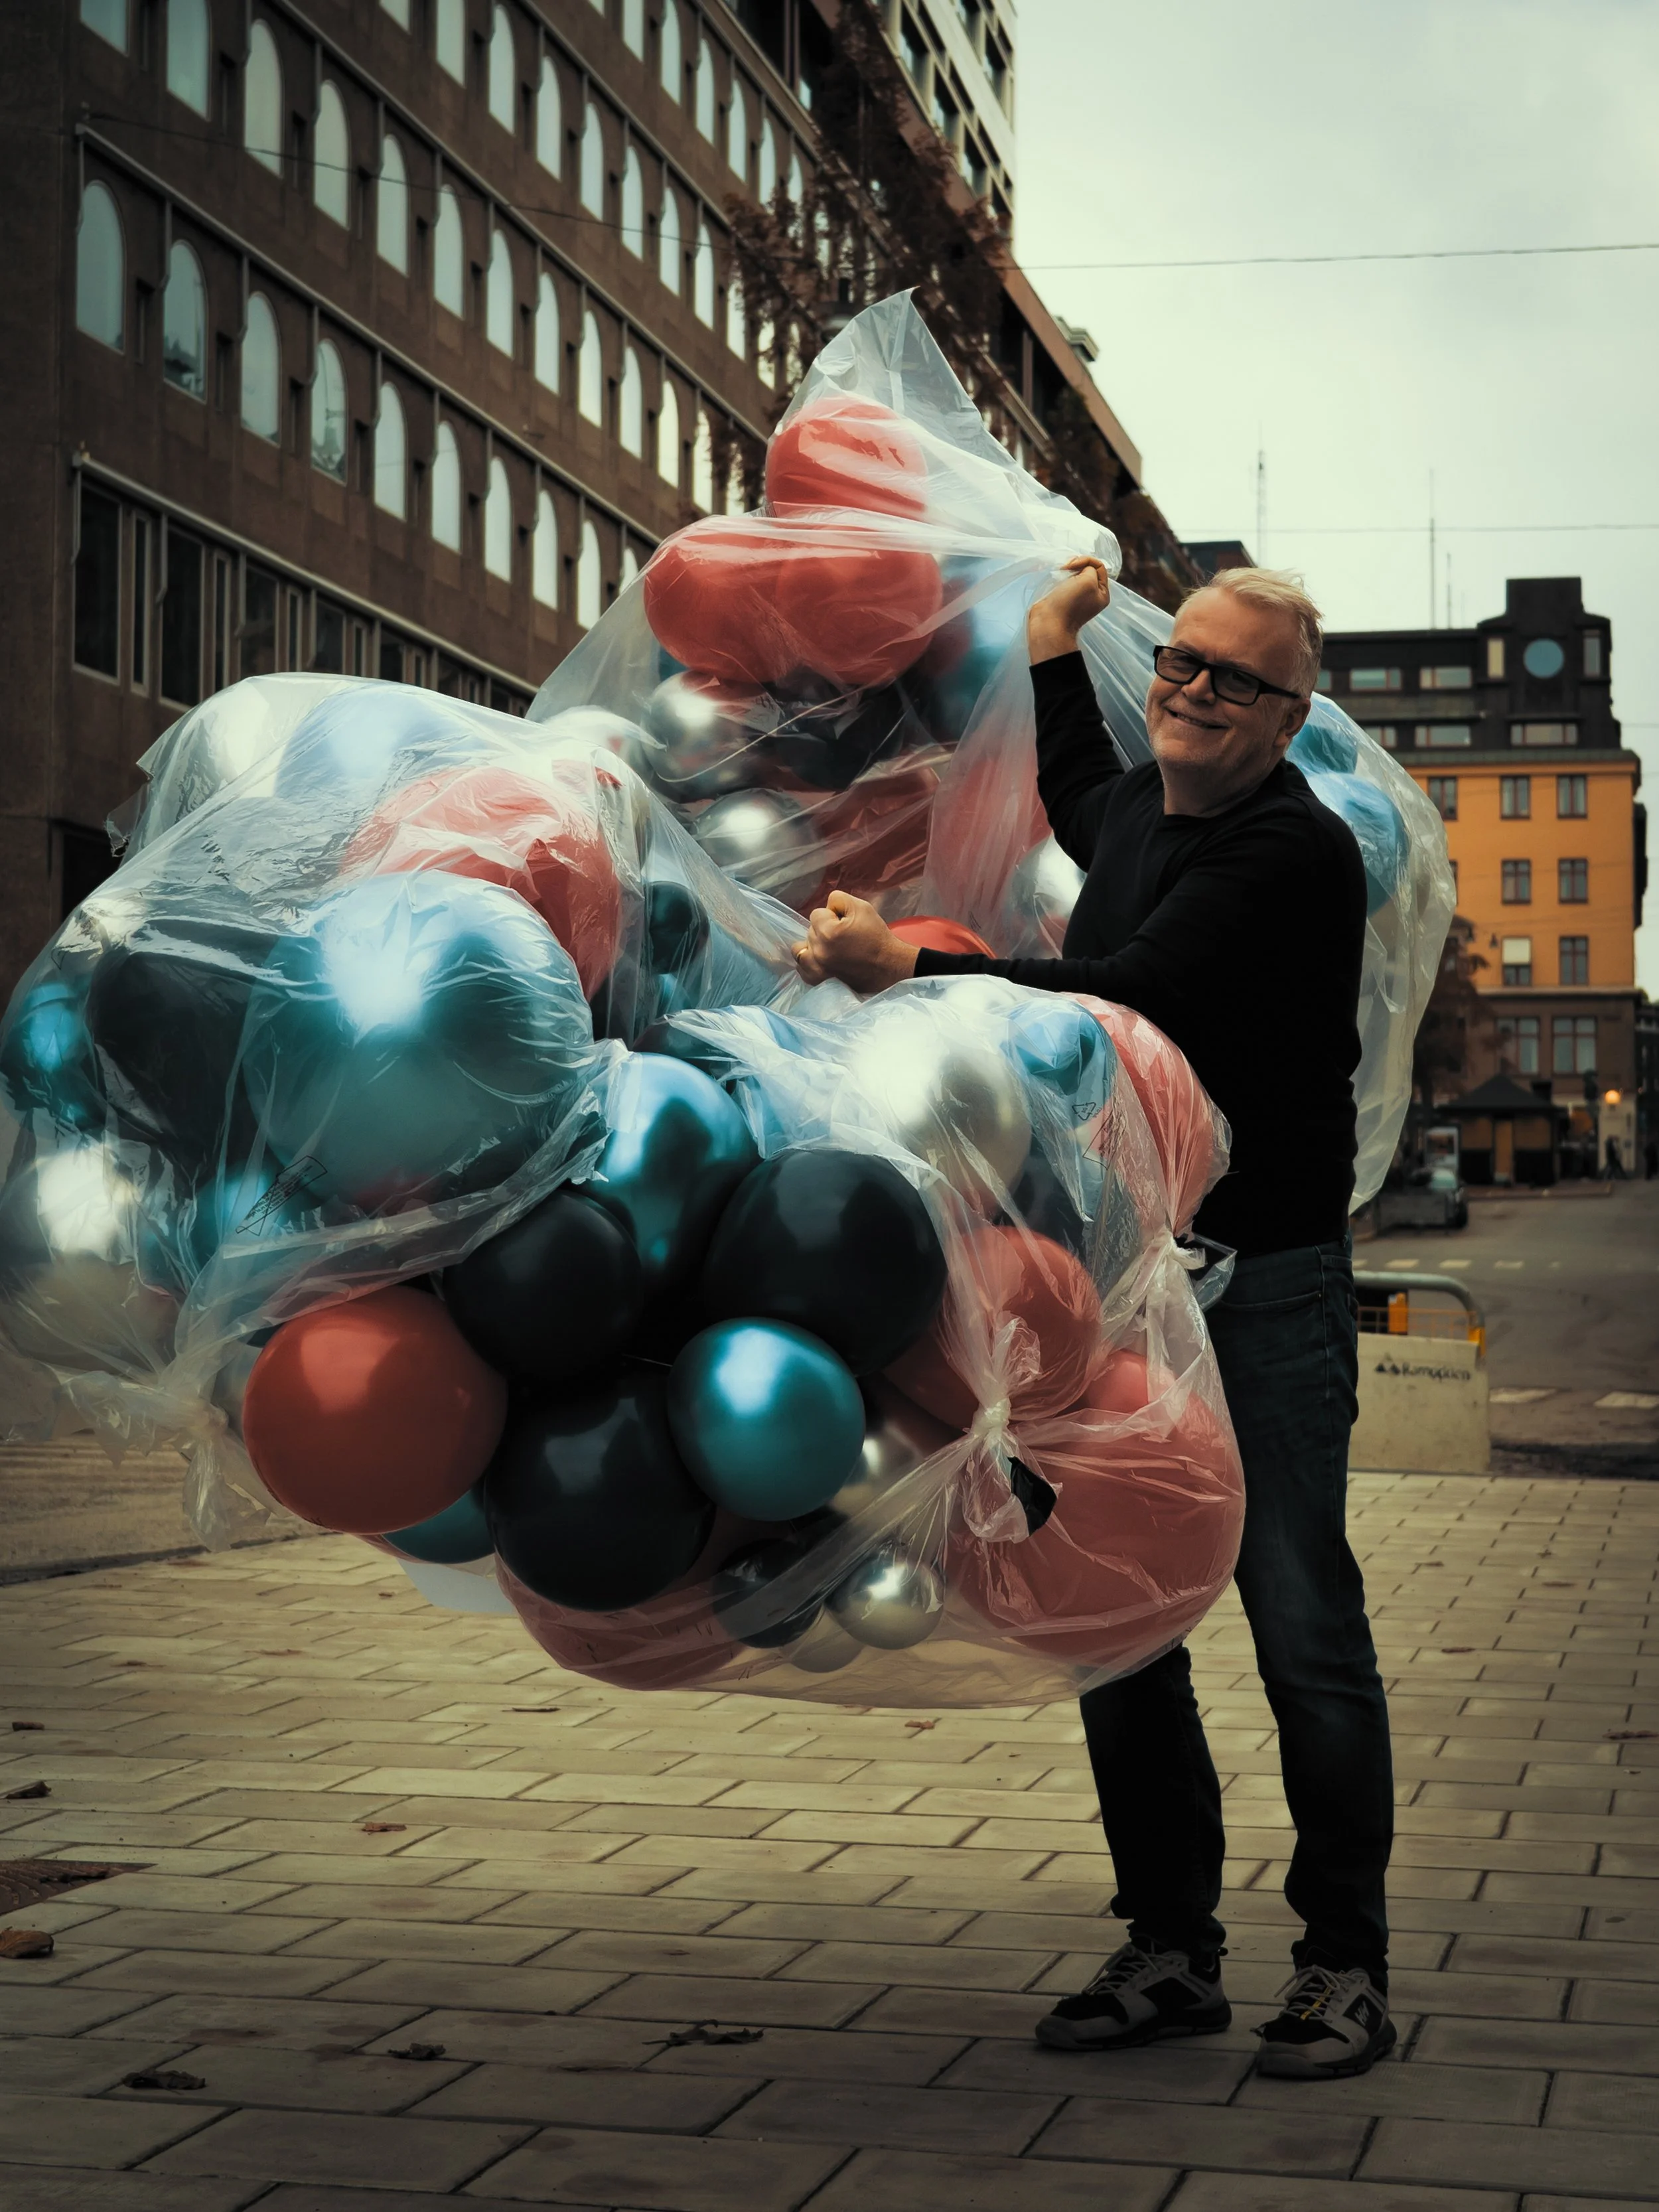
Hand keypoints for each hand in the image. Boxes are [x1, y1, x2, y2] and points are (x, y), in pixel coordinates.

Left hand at [793, 891, 918, 992]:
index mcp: (828, 932)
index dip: (832, 916)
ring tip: (828, 948)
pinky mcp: (819, 981)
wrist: (888, 966)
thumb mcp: (862, 907)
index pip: (816, 914)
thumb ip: (837, 899)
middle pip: (810, 931)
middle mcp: (819, 952)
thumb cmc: (876, 936)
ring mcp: (817, 969)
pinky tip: (820, 959)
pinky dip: (808, 962)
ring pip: (800, 949)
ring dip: (812, 945)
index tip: (846, 924)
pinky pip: (801, 969)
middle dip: (823, 930)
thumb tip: (826, 908)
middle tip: (843, 937)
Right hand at [1028, 555, 1111, 663]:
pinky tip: (1056, 576)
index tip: (1073, 565)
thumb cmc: (1070, 603)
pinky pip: (1065, 580)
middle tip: (1065, 567)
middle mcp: (1092, 594)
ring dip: (1067, 570)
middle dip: (1077, 564)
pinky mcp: (1064, 597)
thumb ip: (1090, 568)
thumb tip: (1081, 568)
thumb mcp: (1088, 580)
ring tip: (1059, 571)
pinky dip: (1061, 576)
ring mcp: (1077, 596)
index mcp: (1102, 593)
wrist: (1049, 622)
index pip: (1099, 566)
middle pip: (1087, 569)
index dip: (1087, 560)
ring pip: (1075, 574)